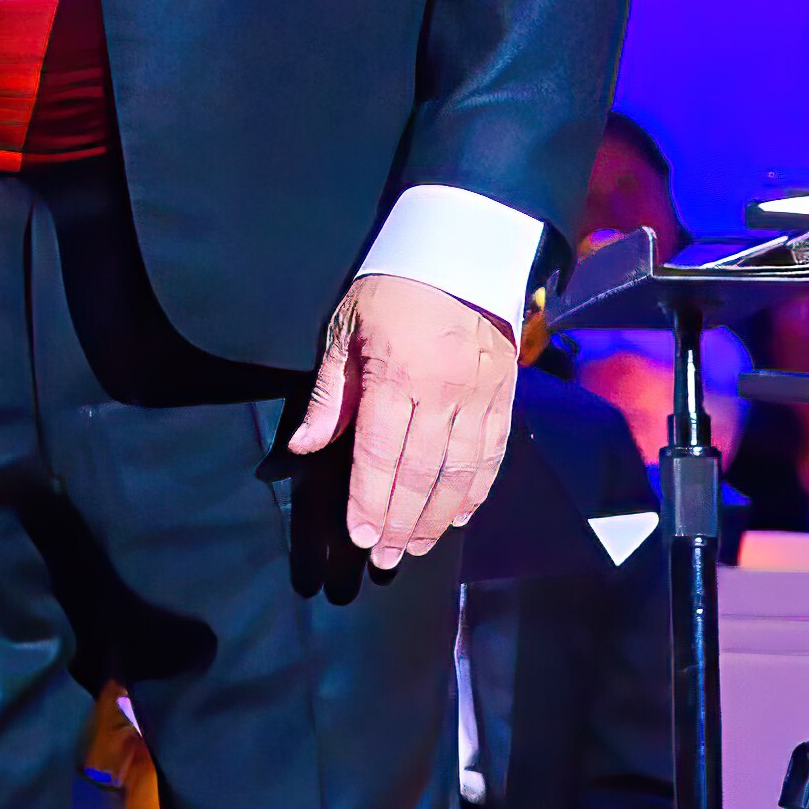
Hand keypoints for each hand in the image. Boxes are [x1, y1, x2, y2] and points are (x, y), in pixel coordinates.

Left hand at [288, 270, 516, 568]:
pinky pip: (493, 454)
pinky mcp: (505, 396)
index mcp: (396, 376)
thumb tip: (303, 446)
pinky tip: (459, 517)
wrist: (461, 250)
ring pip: (461, 472)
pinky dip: (476, 491)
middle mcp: (443, 394)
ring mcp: (480, 397)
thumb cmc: (390, 288)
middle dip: (401, 521)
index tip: (359, 537)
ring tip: (416, 547)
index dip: (369, 500)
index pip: (379, 454)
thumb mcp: (344, 330)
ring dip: (438, 518)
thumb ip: (329, 394)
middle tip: (385, 558)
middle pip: (422, 473)